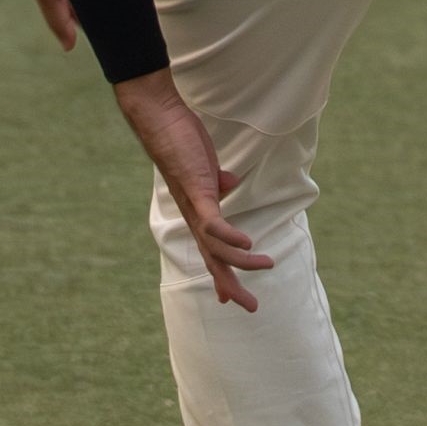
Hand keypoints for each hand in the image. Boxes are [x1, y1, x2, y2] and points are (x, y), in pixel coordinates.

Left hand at [114, 69, 271, 312]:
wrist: (160, 118)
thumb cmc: (180, 138)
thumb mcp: (205, 164)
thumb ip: (217, 179)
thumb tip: (231, 182)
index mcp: (199, 211)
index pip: (210, 250)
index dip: (219, 275)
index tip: (225, 299)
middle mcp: (195, 216)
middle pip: (213, 261)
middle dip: (230, 285)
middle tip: (250, 308)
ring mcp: (195, 206)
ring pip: (217, 248)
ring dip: (240, 263)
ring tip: (266, 265)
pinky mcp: (196, 192)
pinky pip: (214, 223)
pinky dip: (229, 237)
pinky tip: (247, 244)